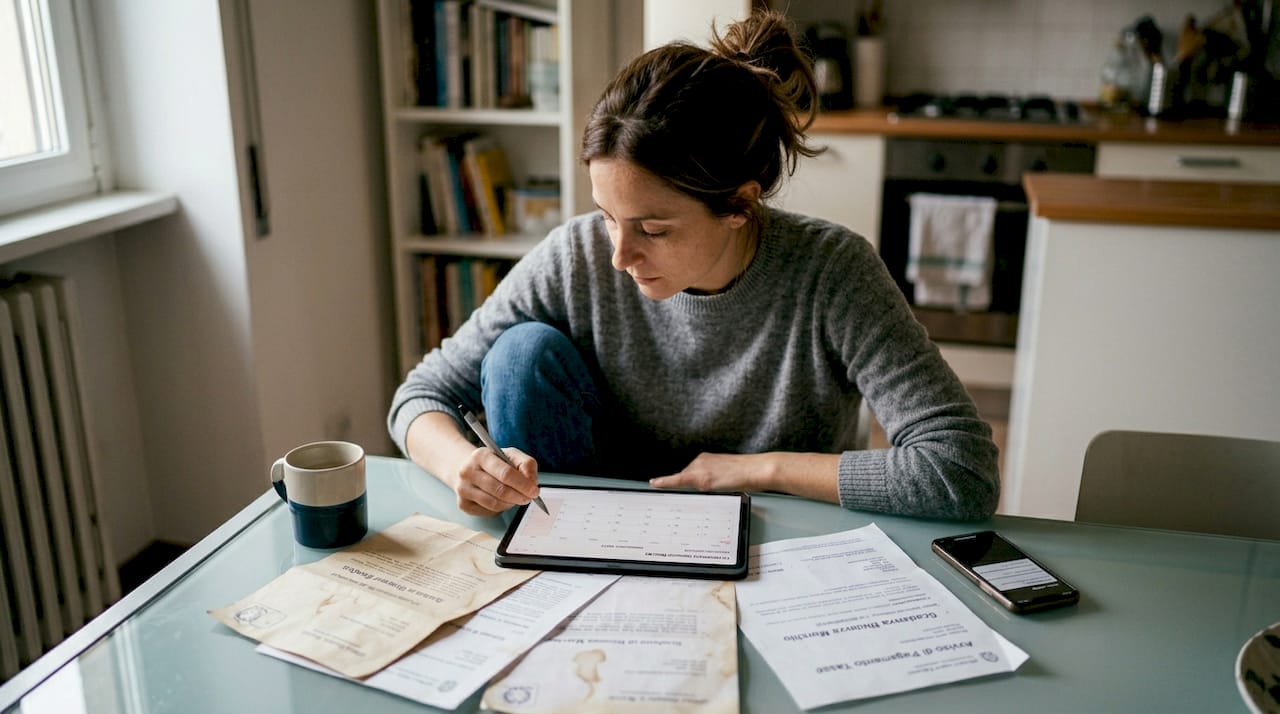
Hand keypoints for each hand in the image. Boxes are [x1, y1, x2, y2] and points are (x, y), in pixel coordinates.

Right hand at [449, 446, 539, 516]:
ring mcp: (463, 489)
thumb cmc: (494, 463)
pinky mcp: (463, 504)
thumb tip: (532, 483)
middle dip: (519, 496)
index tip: (534, 491)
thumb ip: (526, 464)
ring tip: (516, 498)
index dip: (523, 484)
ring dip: (511, 503)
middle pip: (500, 491)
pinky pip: (489, 512)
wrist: (468, 468)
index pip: (506, 473)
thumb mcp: (511, 456)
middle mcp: (468, 472)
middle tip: (529, 498)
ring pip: (495, 504)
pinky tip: (502, 501)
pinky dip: (501, 509)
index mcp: (481, 456)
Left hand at [650, 451, 840, 502]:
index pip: (689, 472)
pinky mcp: (701, 478)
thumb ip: (714, 480)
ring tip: (716, 490)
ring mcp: (700, 468)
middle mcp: (700, 460)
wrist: (758, 469)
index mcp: (707, 458)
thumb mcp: (727, 476)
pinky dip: (666, 482)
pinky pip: (678, 481)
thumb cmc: (748, 474)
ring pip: (683, 482)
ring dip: (685, 489)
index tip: (662, 482)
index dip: (678, 480)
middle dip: (686, 488)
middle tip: (707, 493)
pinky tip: (655, 483)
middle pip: (684, 479)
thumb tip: (707, 490)